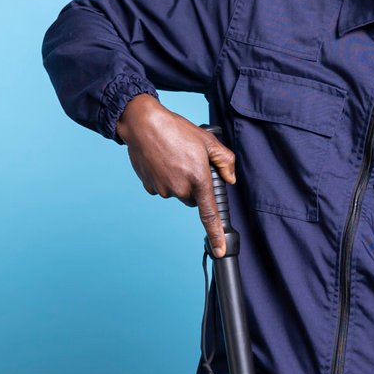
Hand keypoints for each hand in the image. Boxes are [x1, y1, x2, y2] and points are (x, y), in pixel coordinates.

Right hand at [115, 94, 236, 256]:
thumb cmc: (176, 129)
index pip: (210, 215)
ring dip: (178, 180)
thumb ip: (225, 161)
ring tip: (173, 157)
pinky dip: (164, 178)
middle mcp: (180, 189)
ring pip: (177, 193)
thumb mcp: (208, 140)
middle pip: (193, 198)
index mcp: (198, 179)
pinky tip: (162, 161)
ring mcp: (163, 190)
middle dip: (195, 186)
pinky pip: (162, 188)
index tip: (218, 249)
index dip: (216, 234)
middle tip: (190, 162)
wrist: (143, 124)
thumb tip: (230, 178)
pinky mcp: (150, 187)